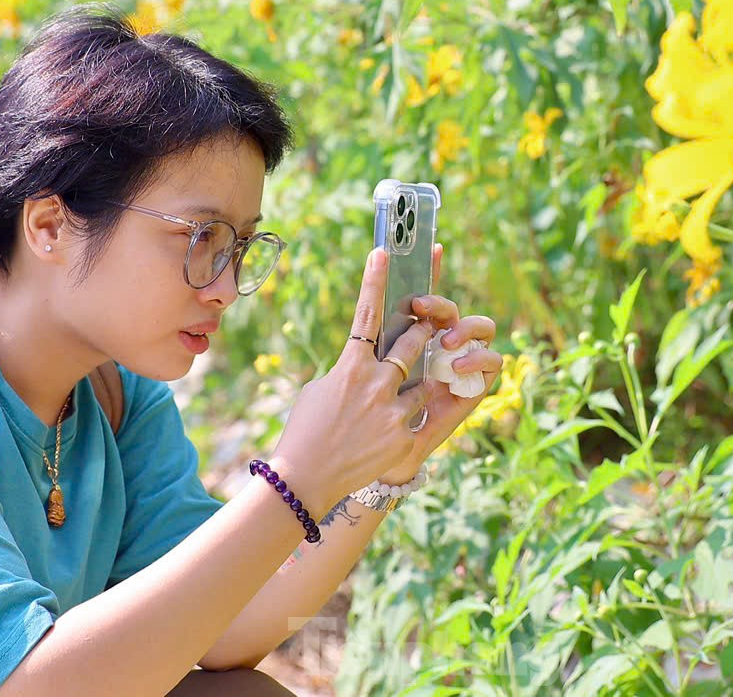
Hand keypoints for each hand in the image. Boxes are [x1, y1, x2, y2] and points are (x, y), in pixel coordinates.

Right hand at [269, 246, 438, 514]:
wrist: (305, 479)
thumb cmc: (305, 430)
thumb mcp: (319, 389)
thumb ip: (347, 370)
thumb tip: (364, 362)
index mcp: (350, 366)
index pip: (367, 313)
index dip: (376, 280)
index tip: (384, 252)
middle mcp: (375, 382)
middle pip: (412, 343)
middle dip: (424, 332)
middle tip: (428, 325)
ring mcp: (392, 409)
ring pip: (421, 382)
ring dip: (413, 386)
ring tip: (391, 403)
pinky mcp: (404, 435)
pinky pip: (416, 415)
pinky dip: (406, 419)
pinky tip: (384, 435)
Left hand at [378, 242, 500, 485]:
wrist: (373, 465)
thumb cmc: (356, 426)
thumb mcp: (350, 384)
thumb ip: (359, 358)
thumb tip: (361, 333)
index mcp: (405, 340)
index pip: (419, 298)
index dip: (426, 270)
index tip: (424, 247)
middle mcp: (435, 347)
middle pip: (446, 309)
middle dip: (438, 302)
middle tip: (420, 306)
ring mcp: (457, 365)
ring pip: (474, 328)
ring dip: (463, 326)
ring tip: (444, 341)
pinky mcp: (473, 388)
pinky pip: (491, 362)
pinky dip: (478, 357)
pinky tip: (458, 362)